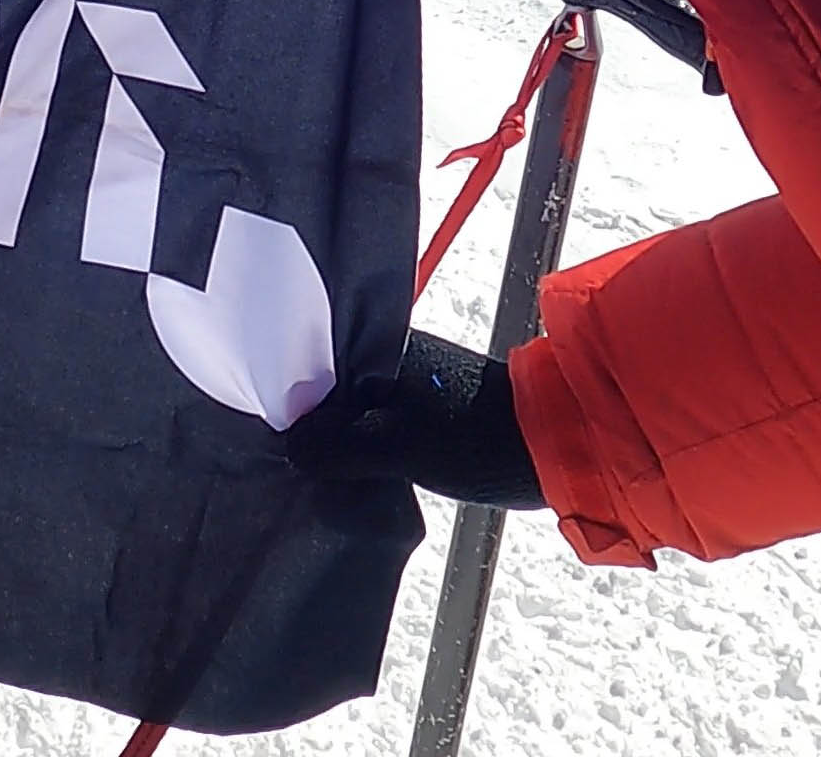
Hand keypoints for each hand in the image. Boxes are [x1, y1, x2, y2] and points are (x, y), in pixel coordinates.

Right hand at [277, 330, 541, 508]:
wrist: (556, 451)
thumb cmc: (476, 440)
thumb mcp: (394, 448)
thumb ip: (335, 446)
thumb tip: (289, 449)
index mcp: (384, 349)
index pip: (312, 362)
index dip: (286, 395)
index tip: (263, 428)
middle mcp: (394, 359)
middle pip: (329, 387)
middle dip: (307, 418)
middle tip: (280, 456)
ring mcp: (413, 387)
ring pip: (353, 410)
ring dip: (334, 436)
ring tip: (305, 468)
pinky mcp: (428, 416)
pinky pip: (375, 426)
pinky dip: (358, 446)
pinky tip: (344, 472)